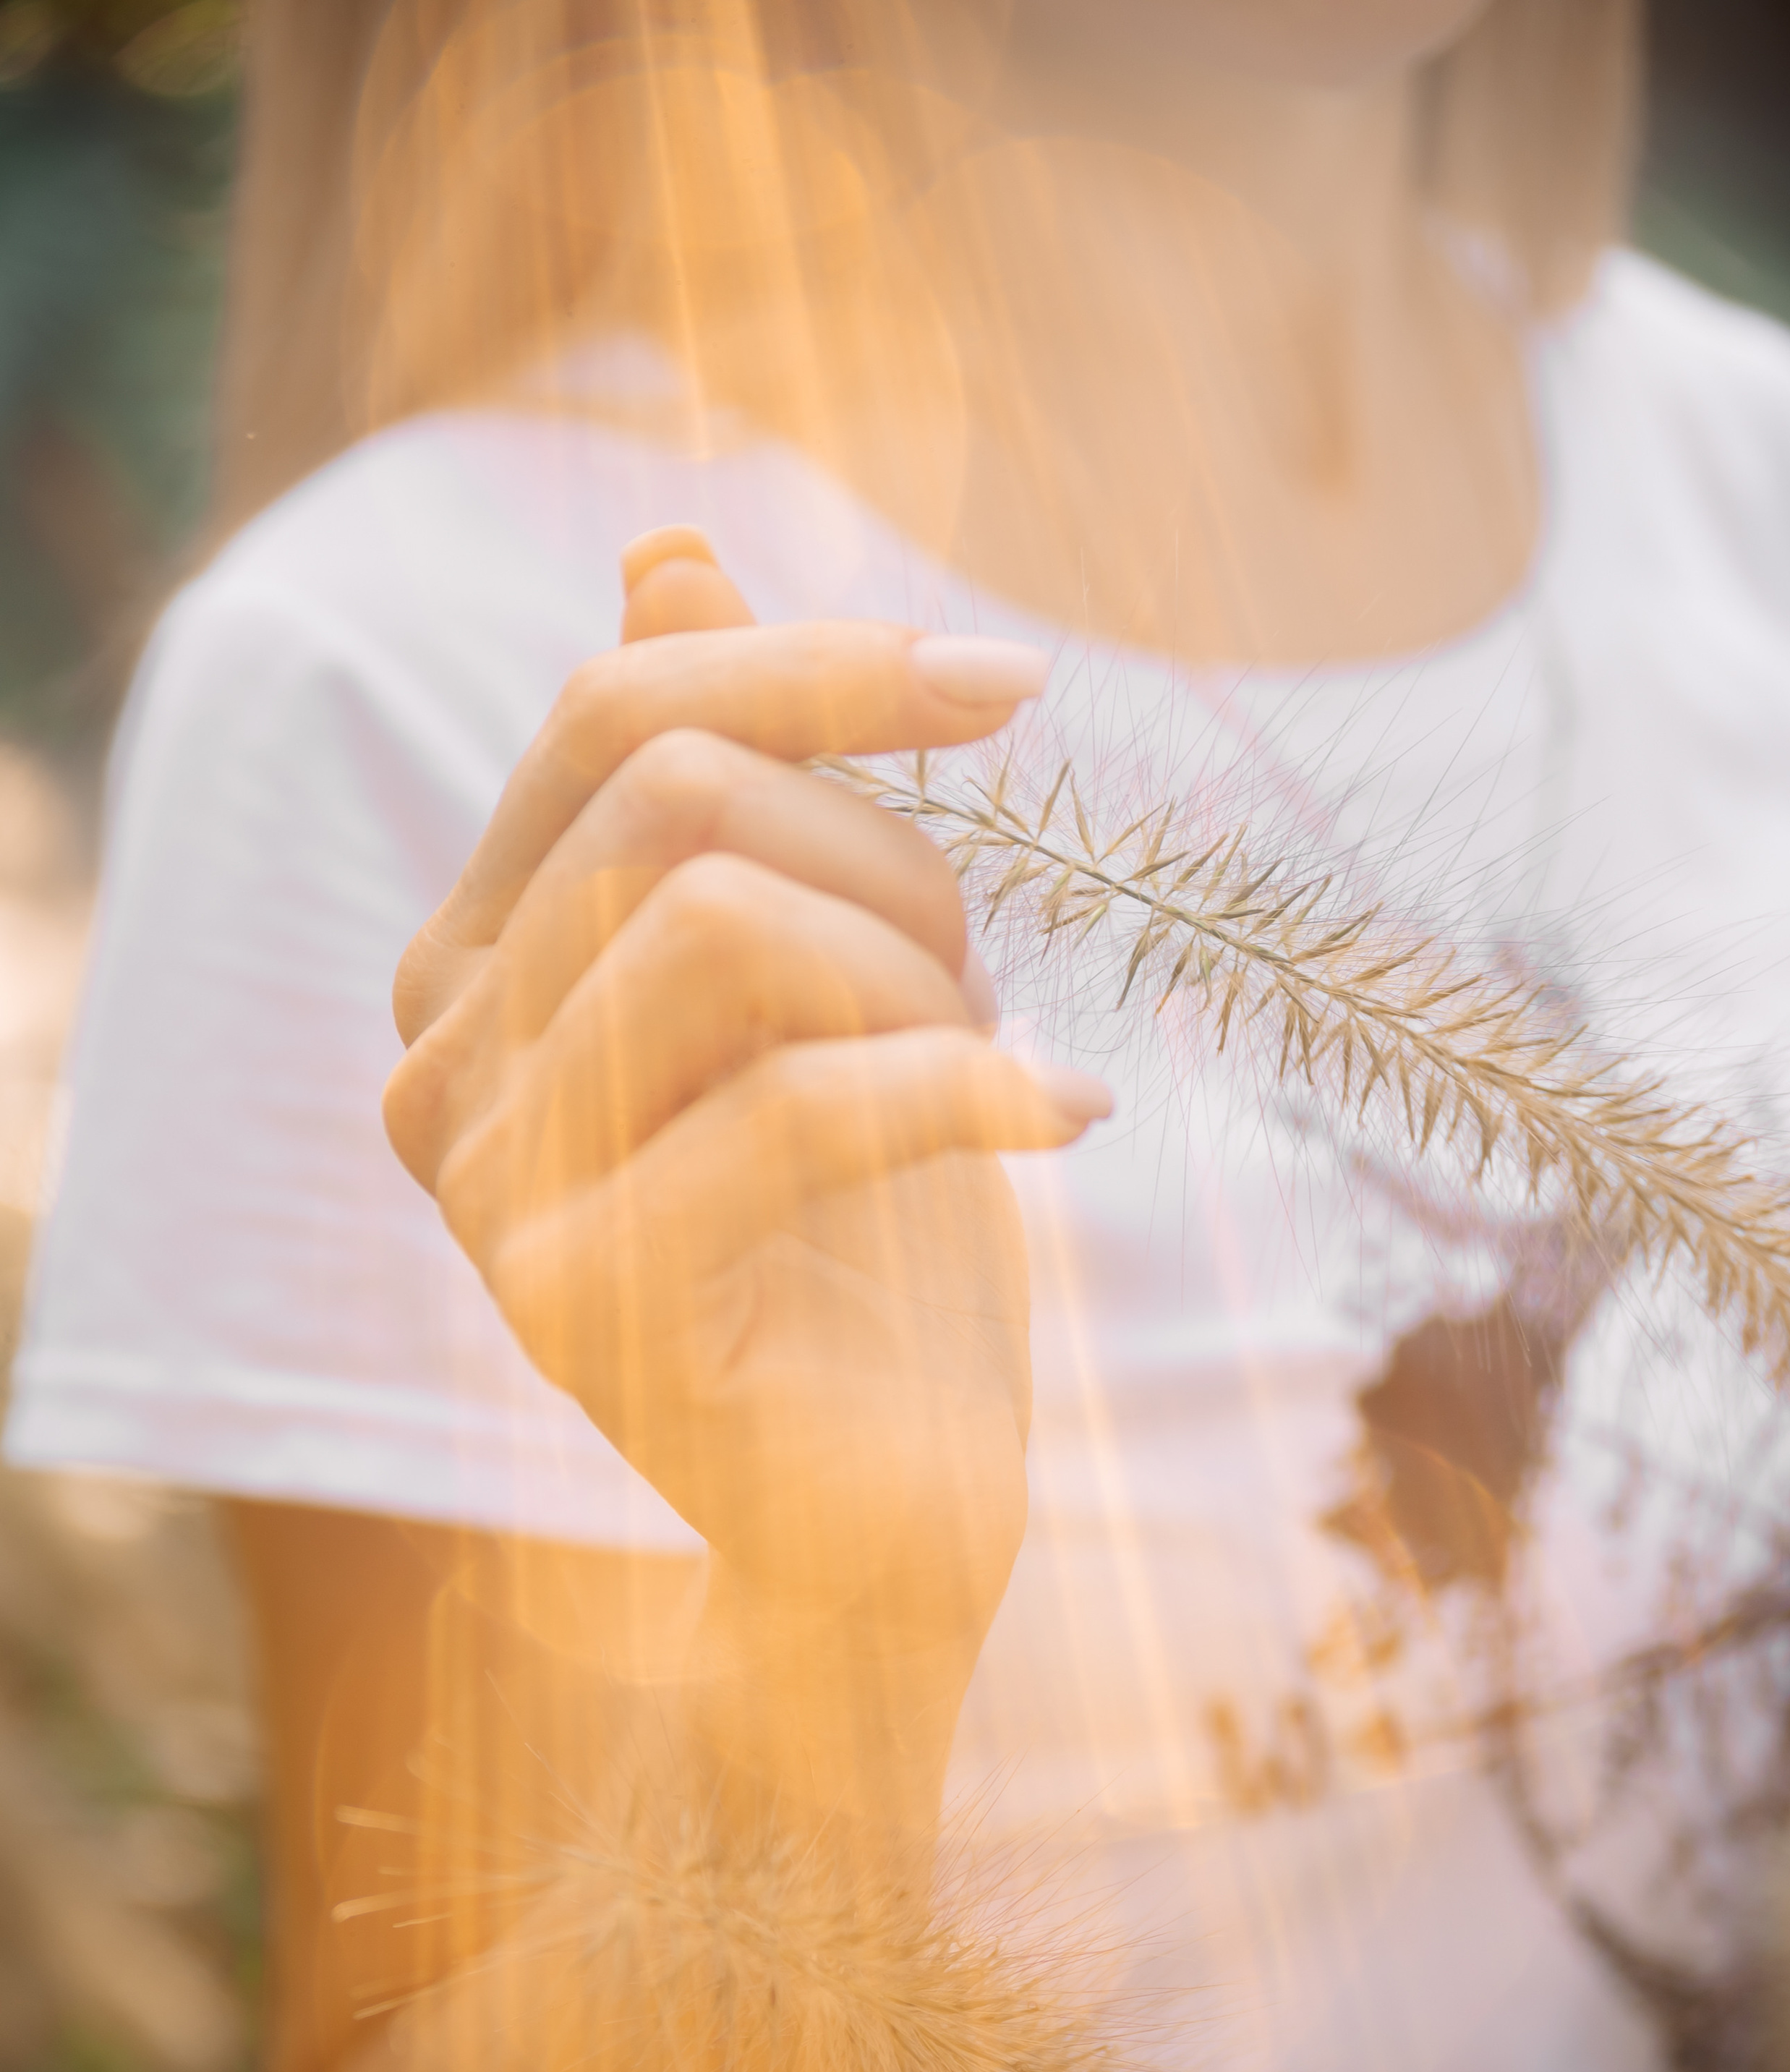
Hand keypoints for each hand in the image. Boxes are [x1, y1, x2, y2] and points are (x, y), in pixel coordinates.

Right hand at [385, 532, 1108, 1798]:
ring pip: (724, 926)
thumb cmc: (867, 1242)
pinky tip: (1065, 1125)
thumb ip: (721, 778)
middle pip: (679, 799)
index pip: (624, 712)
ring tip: (992, 1071)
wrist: (882, 1518)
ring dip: (921, 982)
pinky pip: (795, 1103)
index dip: (826, 664)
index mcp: (475, 960)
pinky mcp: (579, 1308)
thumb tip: (664, 547)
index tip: (1016, 688)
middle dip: (894, 861)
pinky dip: (970, 1093)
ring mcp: (487, 1194)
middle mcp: (436, 1062)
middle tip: (985, 984)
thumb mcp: (818, 977)